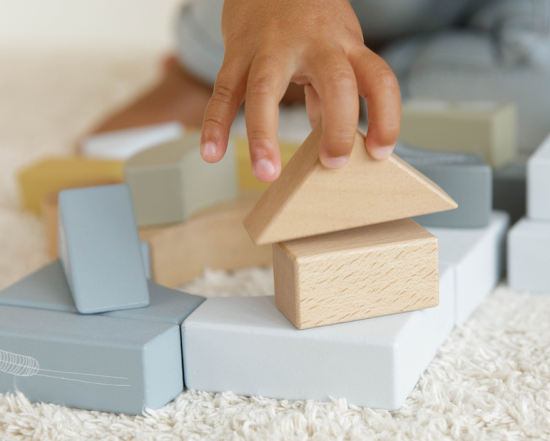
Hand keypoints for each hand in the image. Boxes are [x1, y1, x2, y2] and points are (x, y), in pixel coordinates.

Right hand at [200, 0, 400, 181]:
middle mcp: (312, 44)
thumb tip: (327, 135)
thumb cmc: (306, 17)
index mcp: (344, 45)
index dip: (386, 117)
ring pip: (266, 89)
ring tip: (266, 172)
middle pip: (335, 82)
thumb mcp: (333, 46)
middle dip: (337, 127)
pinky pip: (224, 90)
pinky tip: (212, 152)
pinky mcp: (236, 51)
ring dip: (264, 135)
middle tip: (332, 164)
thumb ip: (329, 91)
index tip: (380, 152)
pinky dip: (215, 123)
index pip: (378, 80)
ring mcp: (270, 48)